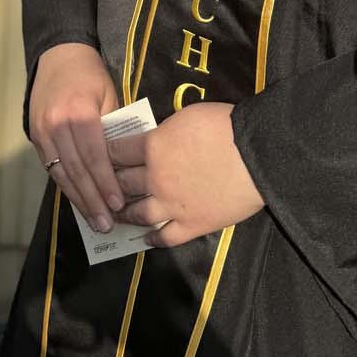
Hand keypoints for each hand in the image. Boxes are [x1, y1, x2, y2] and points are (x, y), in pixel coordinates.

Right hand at [28, 43, 122, 233]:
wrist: (58, 55)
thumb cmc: (91, 75)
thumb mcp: (110, 95)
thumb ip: (114, 129)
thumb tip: (125, 167)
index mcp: (77, 112)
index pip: (93, 155)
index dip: (105, 182)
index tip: (117, 204)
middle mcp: (55, 124)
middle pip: (76, 170)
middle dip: (92, 200)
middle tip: (106, 225)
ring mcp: (41, 132)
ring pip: (61, 174)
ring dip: (79, 200)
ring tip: (95, 222)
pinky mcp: (35, 136)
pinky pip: (52, 168)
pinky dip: (67, 186)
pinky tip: (80, 202)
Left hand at [109, 100, 264, 247]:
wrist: (256, 154)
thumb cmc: (224, 127)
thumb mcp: (187, 118)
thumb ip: (166, 133)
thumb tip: (159, 141)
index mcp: (153, 147)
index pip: (117, 151)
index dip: (107, 153)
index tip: (101, 156)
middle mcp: (156, 179)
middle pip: (123, 184)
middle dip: (110, 184)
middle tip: (104, 187)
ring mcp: (173, 205)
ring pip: (138, 214)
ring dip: (125, 214)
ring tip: (117, 214)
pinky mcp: (193, 225)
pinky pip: (166, 237)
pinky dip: (153, 239)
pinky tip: (147, 238)